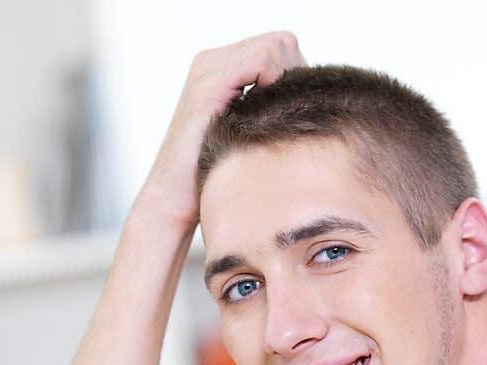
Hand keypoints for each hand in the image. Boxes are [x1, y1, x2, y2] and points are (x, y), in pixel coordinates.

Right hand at [135, 31, 306, 230]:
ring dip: (286, 84)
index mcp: (222, 69)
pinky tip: (268, 118)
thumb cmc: (213, 176)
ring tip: (277, 120)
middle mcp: (213, 62)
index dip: (297, 76)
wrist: (174, 200)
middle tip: (289, 117)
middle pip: (282, 43)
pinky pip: (260, 61)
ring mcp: (208, 70)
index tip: (296, 112)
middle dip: (295, 77)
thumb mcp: (248, 136)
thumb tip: (312, 105)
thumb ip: (269, 111)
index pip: (281, 47)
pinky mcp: (207, 85)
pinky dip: (274, 84)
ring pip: (274, 48)